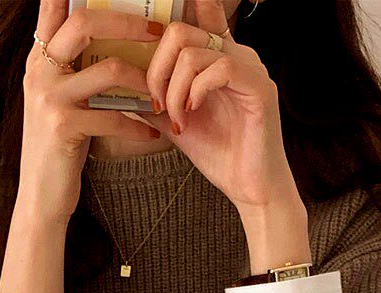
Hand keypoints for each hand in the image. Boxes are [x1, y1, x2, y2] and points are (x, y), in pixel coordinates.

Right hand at [20, 0, 165, 225]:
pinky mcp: (63, 127)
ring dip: (143, 81)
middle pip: (84, 23)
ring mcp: (49, 99)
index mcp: (37, 61)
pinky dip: (138, 125)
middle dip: (128, 23)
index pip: (52, 9)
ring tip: (159, 94)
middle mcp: (39, 74)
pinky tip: (152, 133)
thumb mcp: (58, 102)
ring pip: (108, 69)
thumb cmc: (58, 149)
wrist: (41, 197)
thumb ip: (72, 70)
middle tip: (158, 32)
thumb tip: (110, 40)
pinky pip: (113, 115)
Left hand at [143, 0, 301, 212]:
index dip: (176, 12)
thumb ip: (154, 102)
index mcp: (215, 59)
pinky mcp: (258, 87)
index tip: (146, 37)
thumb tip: (121, 90)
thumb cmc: (219, 154)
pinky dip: (195, 92)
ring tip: (177, 119)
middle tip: (157, 104)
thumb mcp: (175, 123)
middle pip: (180, 31)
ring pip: (193, 52)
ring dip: (173, 91)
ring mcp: (248, 67)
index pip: (197, 15)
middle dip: (156, 70)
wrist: (248, 186)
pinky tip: (192, 114)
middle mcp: (233, 54)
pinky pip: (219, 68)